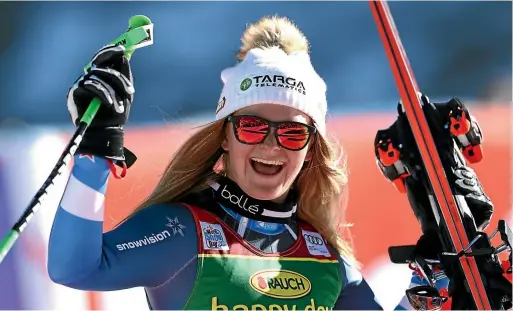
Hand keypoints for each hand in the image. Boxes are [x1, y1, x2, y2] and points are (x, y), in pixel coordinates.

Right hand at [66, 44, 135, 164]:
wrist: (104, 133)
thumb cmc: (115, 115)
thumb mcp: (125, 95)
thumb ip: (125, 77)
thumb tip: (125, 58)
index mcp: (101, 76)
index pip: (103, 58)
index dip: (111, 51)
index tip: (123, 49)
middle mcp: (89, 77)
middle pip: (100, 65)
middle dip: (117, 75)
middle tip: (129, 87)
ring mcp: (81, 84)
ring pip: (99, 77)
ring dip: (114, 92)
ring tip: (120, 107)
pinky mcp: (75, 92)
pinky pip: (92, 86)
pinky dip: (104, 95)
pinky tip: (111, 105)